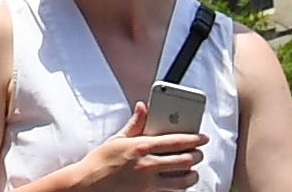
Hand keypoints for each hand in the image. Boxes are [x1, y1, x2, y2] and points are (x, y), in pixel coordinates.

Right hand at [47, 129, 205, 190]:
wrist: (88, 185)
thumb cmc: (101, 162)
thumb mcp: (117, 139)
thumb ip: (135, 123)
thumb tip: (143, 107)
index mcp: (141, 147)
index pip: (176, 141)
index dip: (194, 139)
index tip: (203, 138)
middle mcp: (148, 165)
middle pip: (184, 160)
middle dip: (196, 156)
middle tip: (199, 154)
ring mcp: (149, 184)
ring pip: (183, 180)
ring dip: (192, 175)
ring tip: (193, 170)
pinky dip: (180, 188)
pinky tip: (180, 183)